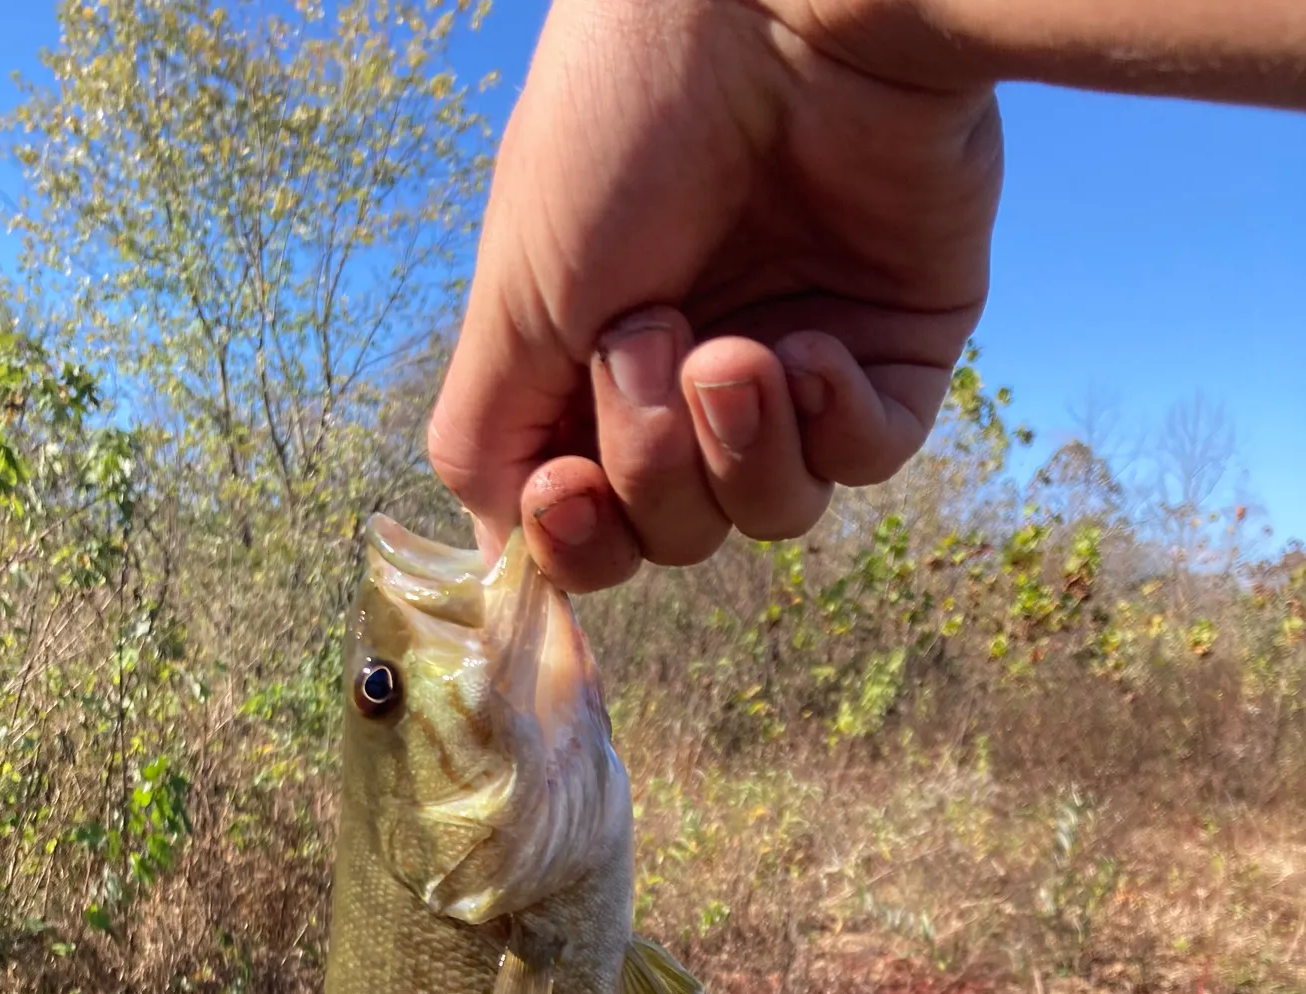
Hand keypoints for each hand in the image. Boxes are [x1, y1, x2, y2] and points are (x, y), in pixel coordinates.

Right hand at [427, 0, 1003, 590]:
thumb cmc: (621, 130)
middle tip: (655, 339)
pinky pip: (863, 462)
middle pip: (671, 534)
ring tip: (736, 353)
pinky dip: (829, 426)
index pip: (584, 525)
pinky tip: (809, 350)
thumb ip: (486, 438)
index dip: (575, 544)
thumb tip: (491, 555)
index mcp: (589, 375)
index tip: (563, 491)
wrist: (774, 5)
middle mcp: (687, 385)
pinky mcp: (889, 352)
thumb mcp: (513, 299)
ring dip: (737, 451)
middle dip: (654, 464)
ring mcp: (788, 372)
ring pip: (766, 514)